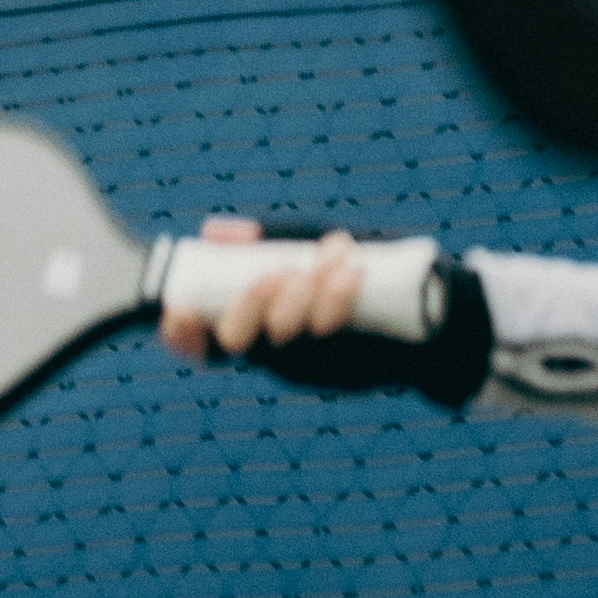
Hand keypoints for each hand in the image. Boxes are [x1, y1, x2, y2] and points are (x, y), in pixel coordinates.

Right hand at [155, 213, 368, 364]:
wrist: (415, 300)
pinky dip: (338, 299)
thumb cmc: (341, 266)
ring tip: (332, 254)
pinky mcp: (338, 366)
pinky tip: (351, 270)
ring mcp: (301, 360)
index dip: (182, 333)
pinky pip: (330, 337)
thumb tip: (212, 232)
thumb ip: (262, 237)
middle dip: (250, 303)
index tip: (183, 308)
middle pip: (237, 339)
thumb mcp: (300, 243)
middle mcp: (266, 347)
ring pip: (286, 336)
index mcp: (248, 322)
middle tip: (278, 273)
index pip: (198, 341)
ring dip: (303, 292)